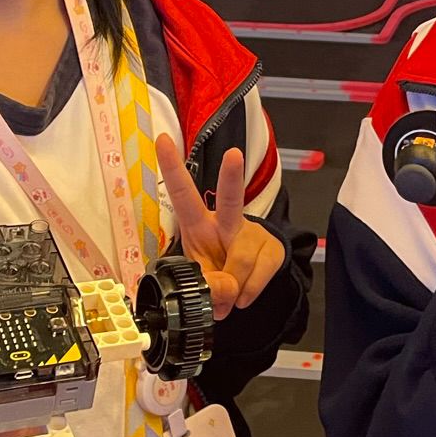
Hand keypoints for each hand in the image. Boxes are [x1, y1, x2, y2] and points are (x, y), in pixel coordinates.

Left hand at [157, 134, 286, 320]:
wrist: (248, 282)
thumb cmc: (215, 270)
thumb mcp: (200, 278)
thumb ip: (207, 285)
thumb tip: (225, 290)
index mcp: (198, 224)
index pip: (182, 194)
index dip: (172, 168)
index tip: (163, 141)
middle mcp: (226, 222)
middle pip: (230, 198)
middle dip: (231, 176)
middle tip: (233, 155)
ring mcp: (252, 233)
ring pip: (241, 259)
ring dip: (232, 287)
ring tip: (228, 295)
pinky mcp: (272, 248)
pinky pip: (257, 277)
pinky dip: (248, 294)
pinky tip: (243, 294)